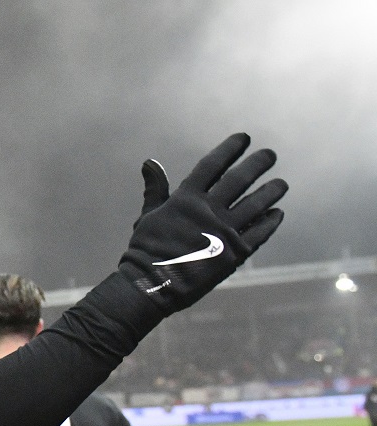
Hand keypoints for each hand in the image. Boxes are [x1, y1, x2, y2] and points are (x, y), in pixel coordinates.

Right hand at [118, 133, 286, 315]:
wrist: (152, 286)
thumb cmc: (146, 250)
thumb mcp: (148, 216)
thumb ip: (156, 189)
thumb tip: (150, 162)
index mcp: (185, 199)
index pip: (212, 165)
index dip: (229, 149)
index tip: (243, 138)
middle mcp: (208, 211)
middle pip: (240, 179)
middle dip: (258, 163)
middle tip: (270, 155)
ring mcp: (224, 232)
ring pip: (257, 203)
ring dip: (272, 191)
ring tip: (281, 184)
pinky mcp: (235, 253)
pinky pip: (260, 232)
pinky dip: (271, 221)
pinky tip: (276, 213)